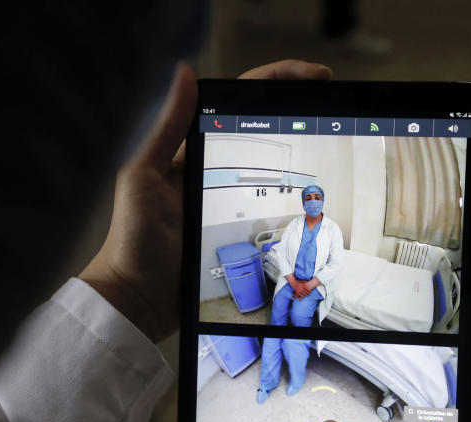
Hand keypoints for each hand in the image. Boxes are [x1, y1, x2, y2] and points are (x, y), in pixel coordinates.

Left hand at [81, 60, 332, 342]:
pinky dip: (299, 206)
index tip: (316, 76)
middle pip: (267, 134)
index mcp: (195, 153)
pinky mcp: (242, 238)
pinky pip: (276, 216)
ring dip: (306, 160)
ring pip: (278, 174)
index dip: (278, 82)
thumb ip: (167, 129)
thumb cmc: (132, 239)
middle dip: (304, 113)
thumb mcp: (143, 176)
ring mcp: (232, 207)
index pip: (241, 104)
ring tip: (335, 148)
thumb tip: (185, 72)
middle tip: (337, 106)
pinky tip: (320, 201)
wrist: (138, 300)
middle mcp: (217, 174)